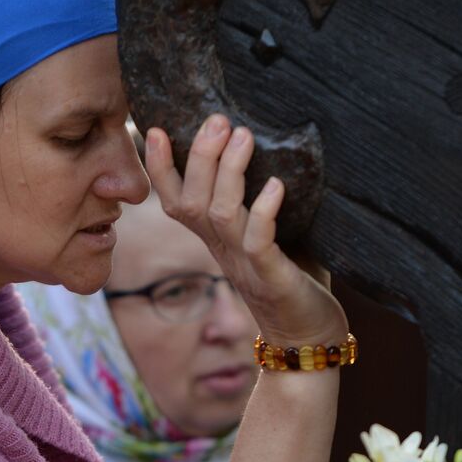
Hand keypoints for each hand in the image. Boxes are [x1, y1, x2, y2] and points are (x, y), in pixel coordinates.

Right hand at [144, 115, 347, 346]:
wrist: (308, 340)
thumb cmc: (295, 282)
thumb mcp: (274, 236)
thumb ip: (266, 201)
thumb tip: (281, 150)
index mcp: (215, 239)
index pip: (173, 200)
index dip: (158, 168)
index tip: (152, 129)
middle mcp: (222, 250)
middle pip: (190, 200)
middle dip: (198, 157)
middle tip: (217, 120)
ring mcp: (244, 264)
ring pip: (218, 213)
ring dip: (229, 172)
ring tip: (244, 137)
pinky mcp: (271, 278)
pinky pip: (258, 241)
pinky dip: (263, 210)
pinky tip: (277, 185)